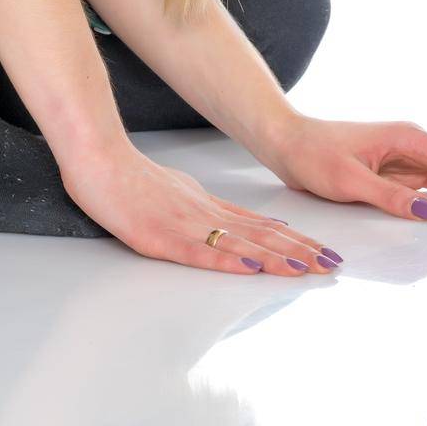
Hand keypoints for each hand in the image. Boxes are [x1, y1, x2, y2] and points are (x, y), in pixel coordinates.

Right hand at [56, 142, 342, 275]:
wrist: (95, 156)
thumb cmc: (125, 173)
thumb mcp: (173, 186)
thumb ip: (201, 205)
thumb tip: (228, 220)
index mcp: (204, 203)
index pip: (257, 225)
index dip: (292, 239)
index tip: (321, 251)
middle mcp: (201, 213)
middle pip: (257, 234)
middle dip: (297, 251)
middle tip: (331, 264)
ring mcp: (182, 224)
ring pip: (237, 243)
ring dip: (274, 258)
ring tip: (306, 269)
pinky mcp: (159, 237)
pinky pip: (199, 252)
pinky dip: (227, 261)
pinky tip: (250, 268)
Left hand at [266, 115, 426, 220]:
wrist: (285, 145)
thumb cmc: (311, 152)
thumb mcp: (351, 179)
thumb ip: (392, 197)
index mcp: (407, 138)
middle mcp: (409, 148)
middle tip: (425, 222)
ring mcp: (401, 164)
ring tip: (382, 201)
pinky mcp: (391, 178)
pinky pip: (417, 196)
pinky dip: (420, 209)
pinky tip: (416, 219)